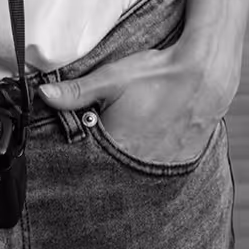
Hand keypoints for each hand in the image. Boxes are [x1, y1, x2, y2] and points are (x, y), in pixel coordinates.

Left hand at [39, 40, 228, 166]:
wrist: (205, 76)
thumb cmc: (156, 75)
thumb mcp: (111, 78)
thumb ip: (76, 91)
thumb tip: (43, 96)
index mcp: (116, 146)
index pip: (87, 164)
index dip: (78, 160)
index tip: (73, 154)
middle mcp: (138, 164)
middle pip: (111, 172)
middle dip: (101, 165)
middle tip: (101, 147)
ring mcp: (162, 168)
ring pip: (134, 173)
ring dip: (126, 165)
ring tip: (126, 147)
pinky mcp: (180, 165)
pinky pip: (157, 172)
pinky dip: (148, 163)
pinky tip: (148, 145)